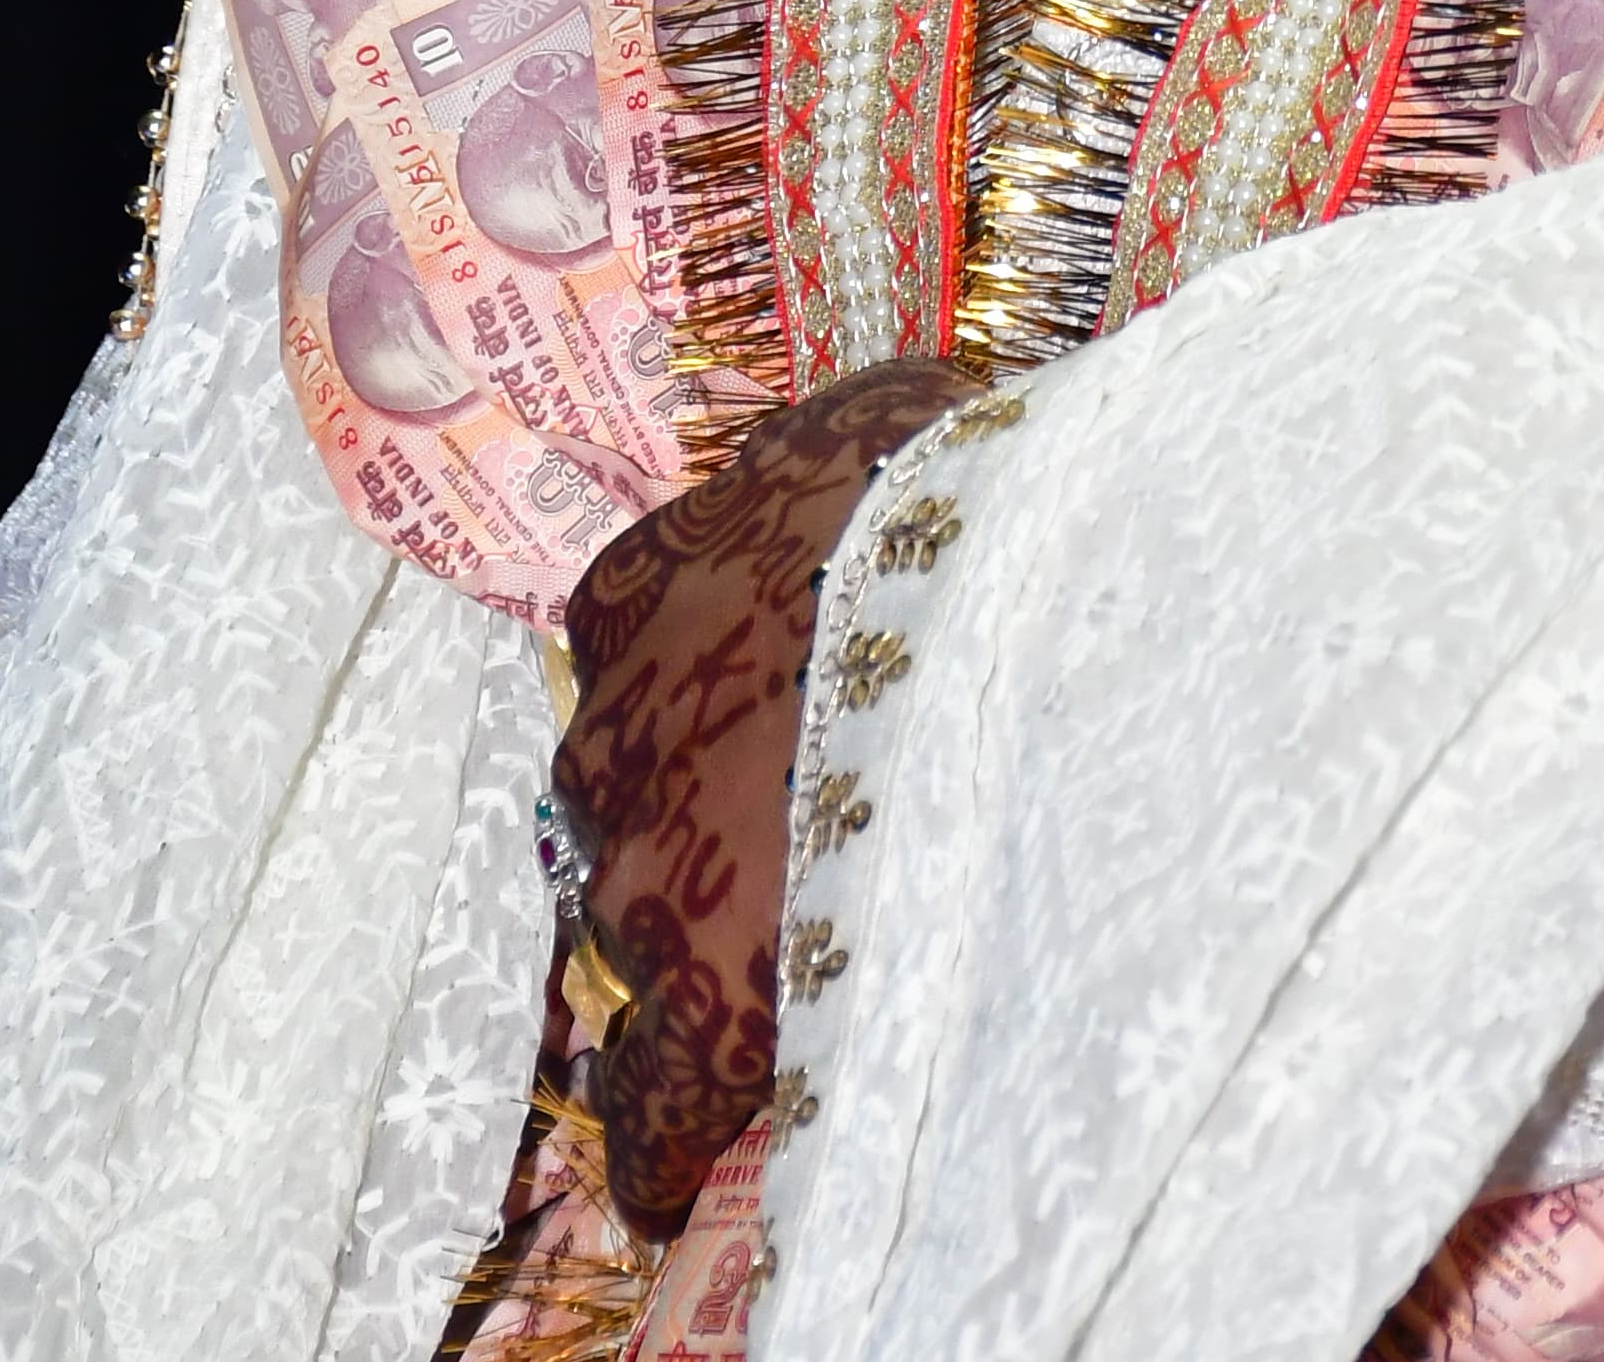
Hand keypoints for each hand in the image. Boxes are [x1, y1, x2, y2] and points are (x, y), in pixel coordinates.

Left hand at [550, 356, 969, 1236]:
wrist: (992, 596)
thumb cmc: (962, 488)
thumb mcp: (881, 440)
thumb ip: (838, 493)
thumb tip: (876, 494)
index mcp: (645, 590)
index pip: (633, 663)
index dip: (703, 707)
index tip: (756, 732)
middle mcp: (611, 725)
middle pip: (630, 803)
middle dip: (703, 823)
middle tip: (802, 842)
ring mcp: (642, 860)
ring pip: (642, 933)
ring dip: (706, 942)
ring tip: (800, 976)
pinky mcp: (697, 990)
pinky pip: (658, 1098)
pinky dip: (671, 1127)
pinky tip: (685, 1163)